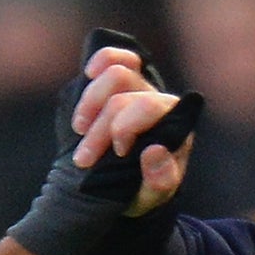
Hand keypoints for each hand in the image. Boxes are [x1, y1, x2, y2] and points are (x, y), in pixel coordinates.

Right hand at [70, 45, 195, 214]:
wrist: (123, 189)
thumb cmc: (142, 192)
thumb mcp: (153, 197)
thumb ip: (159, 181)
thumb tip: (154, 151)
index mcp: (174, 124)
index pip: (148, 106)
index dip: (124, 126)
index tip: (117, 154)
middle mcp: (158, 101)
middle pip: (123, 95)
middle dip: (100, 128)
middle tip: (84, 160)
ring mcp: (139, 89)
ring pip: (116, 73)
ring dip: (90, 102)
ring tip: (79, 130)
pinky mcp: (119, 85)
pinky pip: (114, 58)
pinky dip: (100, 61)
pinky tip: (88, 74)